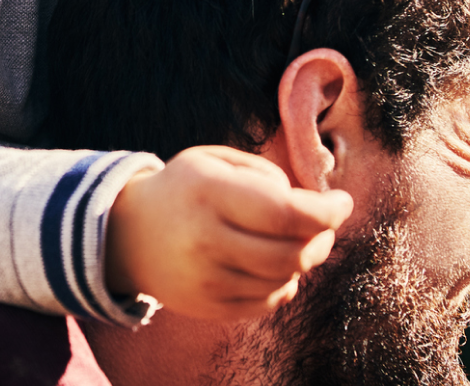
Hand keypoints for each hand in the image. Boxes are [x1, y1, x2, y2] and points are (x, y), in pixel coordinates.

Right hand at [105, 145, 353, 320]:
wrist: (127, 236)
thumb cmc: (185, 190)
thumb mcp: (216, 161)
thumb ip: (267, 176)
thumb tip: (316, 207)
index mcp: (209, 194)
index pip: (286, 213)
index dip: (326, 212)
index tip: (343, 202)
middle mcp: (206, 241)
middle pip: (293, 253)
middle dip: (323, 238)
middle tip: (326, 224)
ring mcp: (206, 281)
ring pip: (285, 280)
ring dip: (304, 260)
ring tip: (298, 239)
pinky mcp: (209, 308)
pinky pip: (268, 302)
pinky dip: (283, 282)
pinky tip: (272, 263)